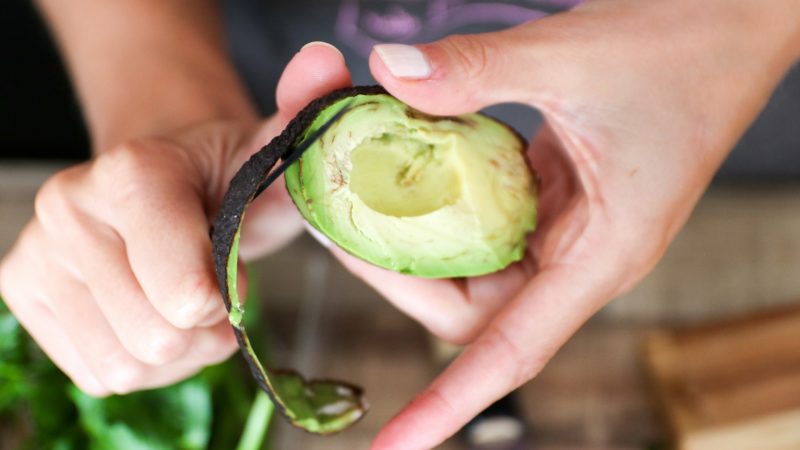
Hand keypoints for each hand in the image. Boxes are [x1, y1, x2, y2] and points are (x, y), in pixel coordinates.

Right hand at [0, 44, 350, 395]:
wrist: (162, 178)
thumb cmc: (225, 175)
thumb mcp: (272, 153)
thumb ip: (304, 113)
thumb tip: (325, 62)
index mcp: (131, 174)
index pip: (186, 294)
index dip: (225, 298)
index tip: (233, 271)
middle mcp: (67, 210)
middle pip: (157, 338)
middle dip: (204, 332)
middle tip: (216, 295)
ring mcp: (35, 255)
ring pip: (126, 365)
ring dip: (176, 352)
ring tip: (185, 305)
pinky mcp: (23, 294)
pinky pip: (99, 374)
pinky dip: (142, 363)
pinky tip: (153, 317)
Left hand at [332, 0, 799, 447]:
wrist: (735, 20)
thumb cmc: (686, 48)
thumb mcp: (571, 58)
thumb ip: (476, 71)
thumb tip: (390, 75)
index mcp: (602, 253)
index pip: (511, 351)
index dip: (448, 403)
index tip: (393, 444)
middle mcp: (581, 253)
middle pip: (472, 306)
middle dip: (400, 273)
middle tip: (340, 224)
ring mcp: (568, 224)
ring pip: (474, 262)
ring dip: (417, 235)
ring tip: (358, 192)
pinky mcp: (558, 192)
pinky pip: (487, 216)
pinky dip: (444, 198)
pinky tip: (411, 163)